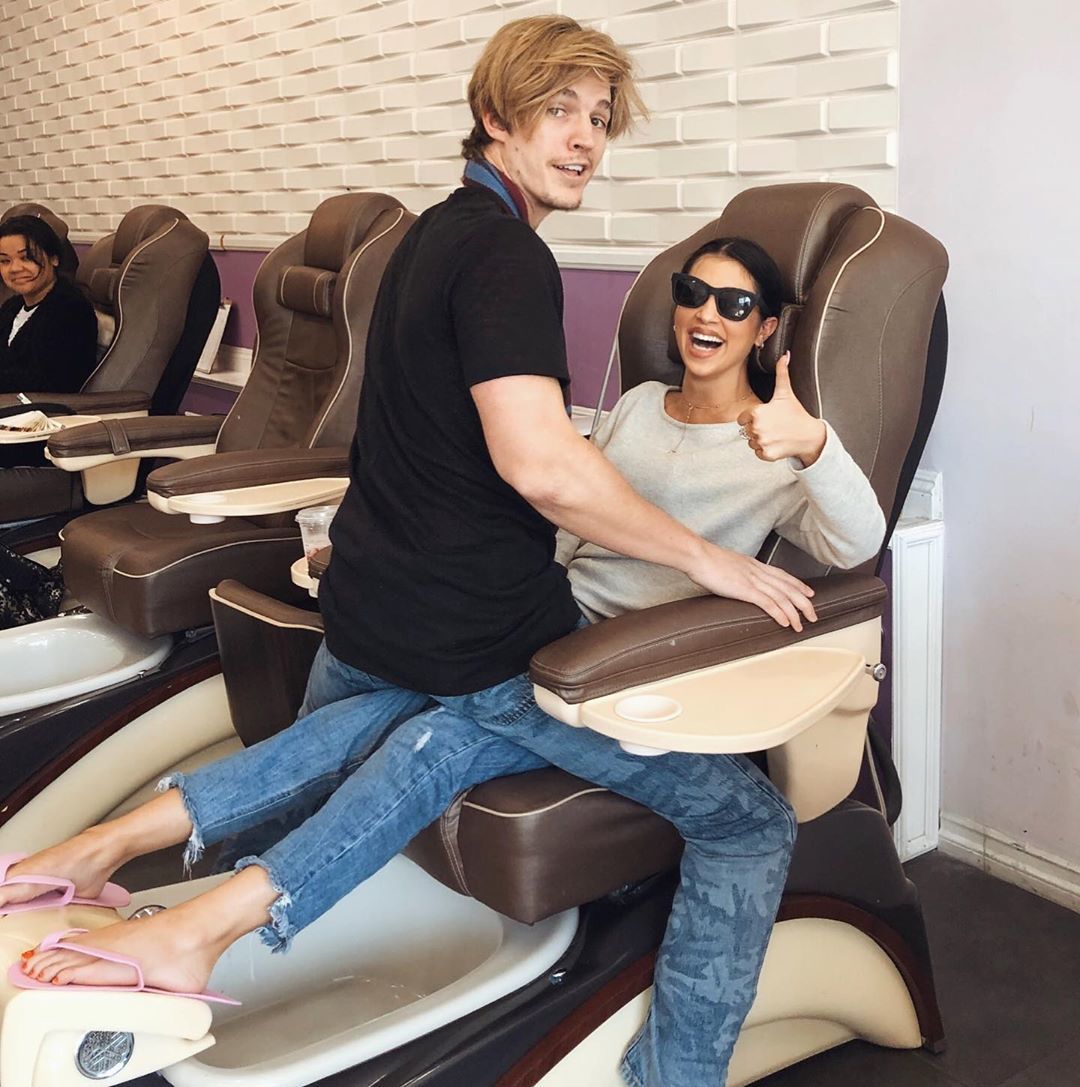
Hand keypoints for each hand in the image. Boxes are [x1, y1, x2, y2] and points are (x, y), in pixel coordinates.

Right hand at [689, 542, 816, 630]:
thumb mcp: (727, 563)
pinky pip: (768, 603)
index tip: (809, 592)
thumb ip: (736, 571)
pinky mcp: (745, 589)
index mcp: (754, 564)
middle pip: (788, 587)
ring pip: (782, 597)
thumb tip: (736, 578)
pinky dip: (779, 613)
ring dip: (795, 612)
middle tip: (813, 614)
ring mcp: (753, 580)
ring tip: (802, 624)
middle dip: (803, 602)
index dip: (798, 585)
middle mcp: (758, 571)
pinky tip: (786, 622)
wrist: (698, 555)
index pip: (782, 575)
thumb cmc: (706, 559)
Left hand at [737, 353, 826, 466]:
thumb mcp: (786, 393)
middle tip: (773, 425)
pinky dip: (765, 450)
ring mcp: (761, 442)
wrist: (809, 435)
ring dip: (760, 440)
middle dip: (756, 428)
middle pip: (746, 430)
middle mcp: (757, 428)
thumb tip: (785, 356)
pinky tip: (776, 442)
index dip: (751, 417)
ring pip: (751, 442)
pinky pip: (757, 452)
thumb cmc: (796, 414)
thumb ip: (781, 373)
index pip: (742, 418)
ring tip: (775, 433)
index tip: (764, 416)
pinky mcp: (766, 454)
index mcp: (757, 412)